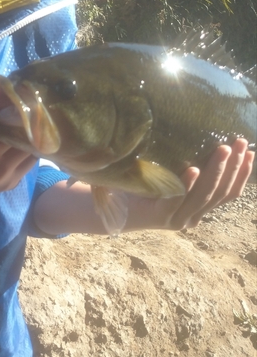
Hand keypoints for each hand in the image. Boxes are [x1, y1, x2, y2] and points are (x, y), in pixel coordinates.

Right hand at [0, 82, 36, 193]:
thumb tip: (18, 88)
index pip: (18, 125)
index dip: (24, 111)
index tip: (24, 100)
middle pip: (28, 141)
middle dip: (30, 125)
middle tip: (27, 113)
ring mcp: (3, 181)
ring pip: (32, 154)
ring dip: (30, 139)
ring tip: (22, 127)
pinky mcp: (6, 187)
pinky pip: (26, 165)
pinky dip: (25, 153)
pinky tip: (15, 142)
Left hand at [125, 138, 254, 230]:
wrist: (114, 209)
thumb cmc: (141, 189)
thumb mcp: (170, 177)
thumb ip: (187, 166)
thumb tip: (203, 136)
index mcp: (198, 208)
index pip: (229, 194)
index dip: (242, 174)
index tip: (250, 152)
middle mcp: (192, 217)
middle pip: (220, 193)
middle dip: (233, 167)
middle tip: (238, 142)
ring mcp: (178, 219)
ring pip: (204, 196)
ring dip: (216, 172)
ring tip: (223, 149)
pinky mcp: (160, 217)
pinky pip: (178, 201)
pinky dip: (188, 185)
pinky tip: (194, 169)